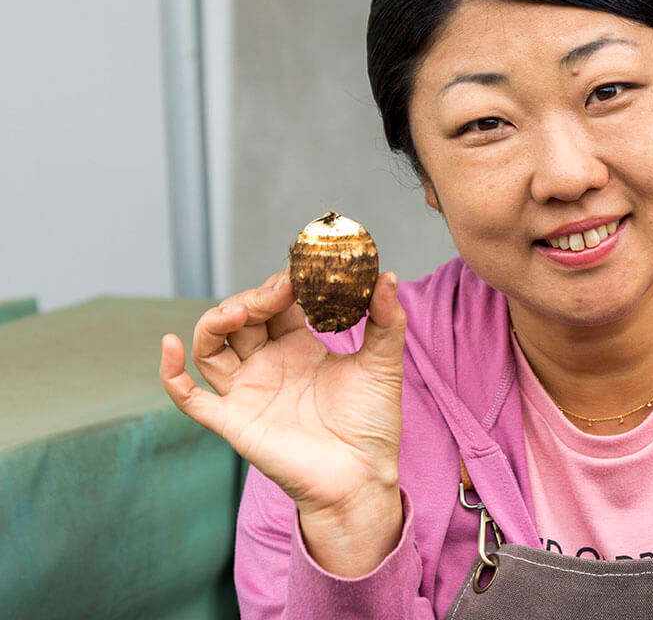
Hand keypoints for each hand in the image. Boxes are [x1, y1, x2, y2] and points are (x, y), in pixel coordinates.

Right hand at [159, 268, 406, 573]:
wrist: (362, 477)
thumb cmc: (372, 424)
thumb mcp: (383, 364)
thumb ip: (386, 320)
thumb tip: (387, 275)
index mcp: (298, 346)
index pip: (277, 301)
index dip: (283, 283)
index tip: (300, 270)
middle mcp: (267, 364)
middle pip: (241, 317)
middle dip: (254, 298)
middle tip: (277, 293)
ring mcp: (246, 391)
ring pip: (211, 346)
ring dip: (215, 322)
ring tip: (237, 311)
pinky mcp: (232, 421)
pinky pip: (190, 398)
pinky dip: (172, 373)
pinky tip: (170, 345)